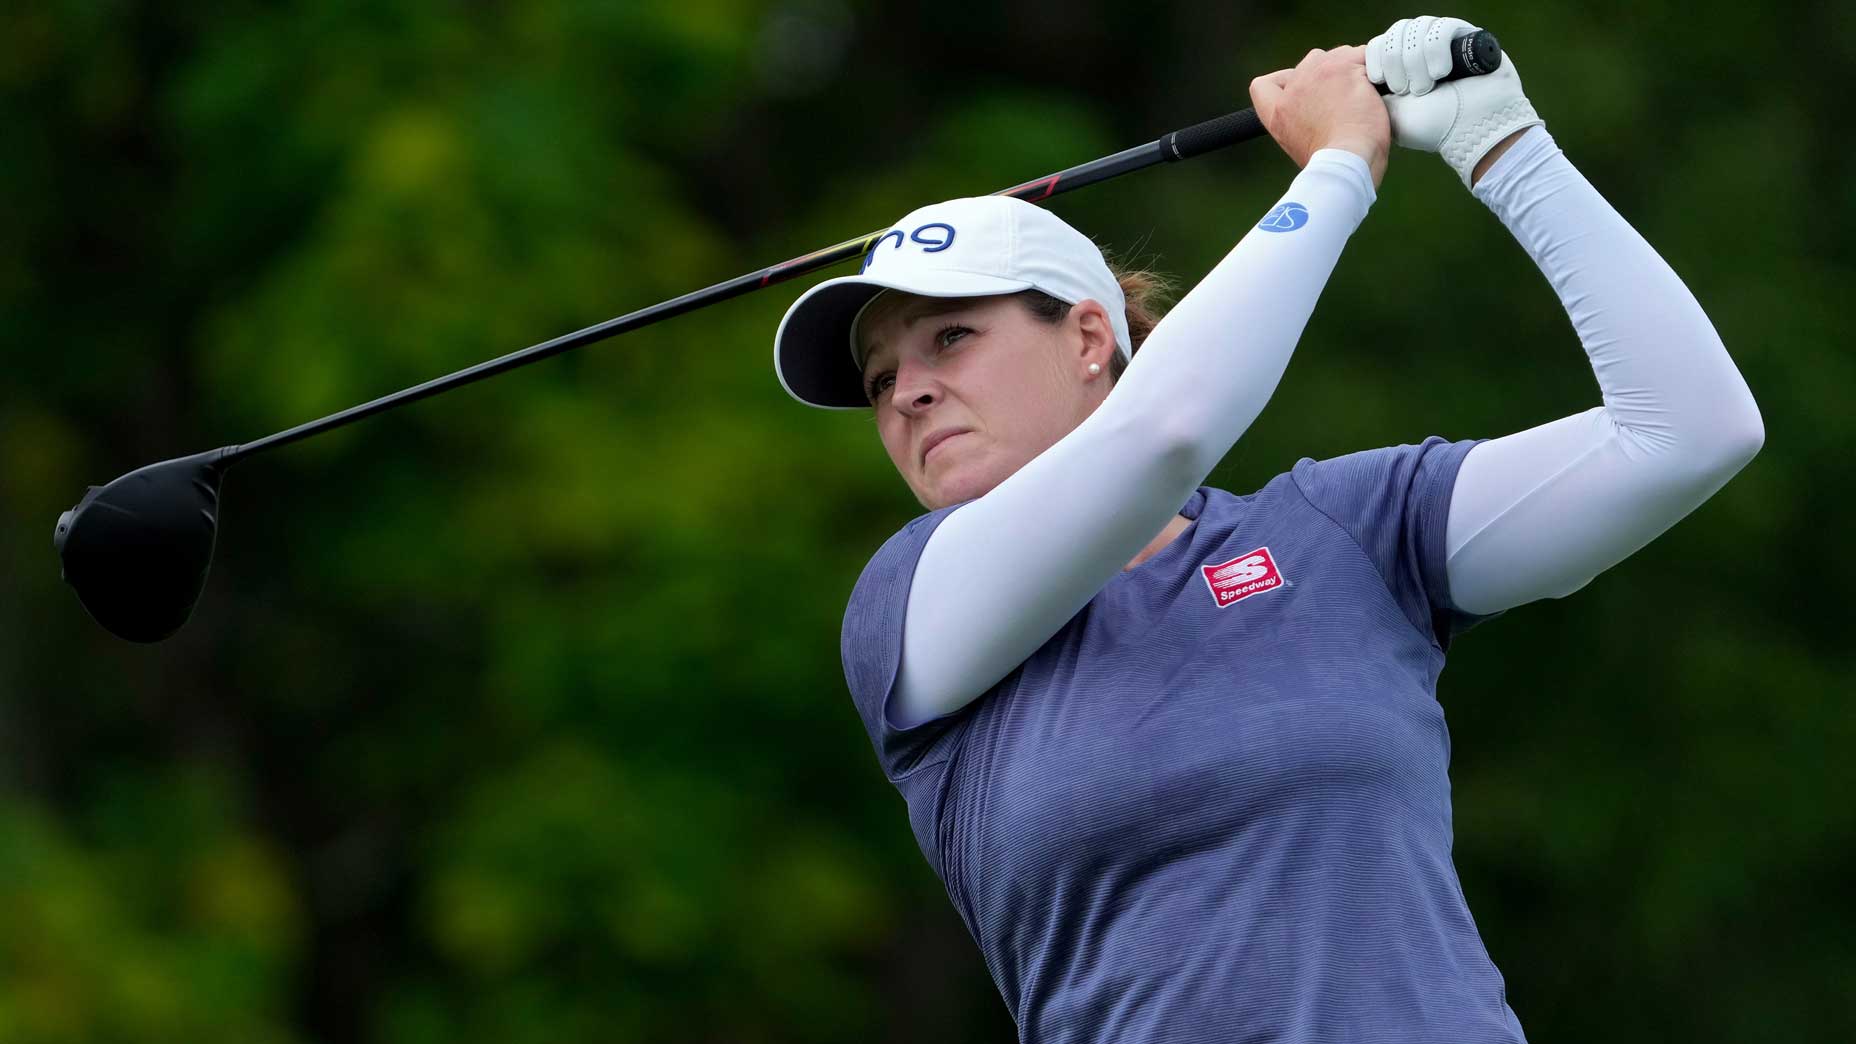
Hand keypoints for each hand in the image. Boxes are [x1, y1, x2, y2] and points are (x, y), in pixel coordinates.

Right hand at [1249, 45, 1389, 188]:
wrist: (1348, 162)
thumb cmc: (1333, 163)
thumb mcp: (1302, 146)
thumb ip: (1303, 121)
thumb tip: (1320, 110)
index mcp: (1278, 113)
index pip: (1262, 86)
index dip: (1282, 82)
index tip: (1300, 89)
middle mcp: (1294, 89)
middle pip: (1308, 64)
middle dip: (1328, 73)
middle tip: (1346, 96)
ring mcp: (1318, 74)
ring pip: (1338, 55)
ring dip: (1352, 69)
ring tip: (1364, 96)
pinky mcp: (1345, 68)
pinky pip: (1364, 57)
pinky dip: (1373, 71)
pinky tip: (1379, 90)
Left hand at [1366, 16, 1544, 186]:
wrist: (1471, 131)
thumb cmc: (1432, 127)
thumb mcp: (1390, 111)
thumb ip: (1372, 90)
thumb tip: (1359, 72)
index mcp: (1402, 66)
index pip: (1378, 44)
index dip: (1377, 59)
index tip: (1382, 84)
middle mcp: (1423, 49)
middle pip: (1396, 32)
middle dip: (1396, 61)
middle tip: (1406, 90)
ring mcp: (1445, 41)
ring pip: (1417, 27)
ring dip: (1416, 59)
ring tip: (1425, 87)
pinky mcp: (1468, 36)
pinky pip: (1443, 26)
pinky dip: (1436, 50)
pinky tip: (1442, 72)